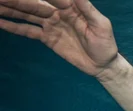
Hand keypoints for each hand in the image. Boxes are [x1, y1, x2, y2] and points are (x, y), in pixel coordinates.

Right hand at [0, 0, 117, 76]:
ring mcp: (50, 25)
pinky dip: (13, 26)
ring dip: (10, 9)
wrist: (102, 65)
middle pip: (33, 4)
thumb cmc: (105, 44)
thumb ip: (87, 8)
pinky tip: (0, 21)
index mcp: (70, 7)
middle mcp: (58, 13)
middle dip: (16, 0)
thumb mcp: (101, 25)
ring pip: (27, 14)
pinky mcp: (47, 38)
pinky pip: (27, 30)